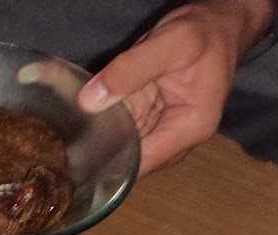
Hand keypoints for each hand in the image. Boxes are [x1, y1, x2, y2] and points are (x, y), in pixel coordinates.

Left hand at [77, 0, 264, 173]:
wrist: (216, 23)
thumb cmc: (204, 33)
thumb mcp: (171, 44)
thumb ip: (131, 71)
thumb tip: (89, 101)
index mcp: (189, 130)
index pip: (140, 165)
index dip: (108, 167)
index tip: (74, 163)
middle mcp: (175, 139)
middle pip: (128, 162)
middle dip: (97, 157)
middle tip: (60, 151)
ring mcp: (160, 131)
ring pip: (120, 148)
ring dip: (95, 143)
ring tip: (63, 140)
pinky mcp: (147, 120)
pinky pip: (119, 130)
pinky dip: (100, 127)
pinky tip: (76, 125)